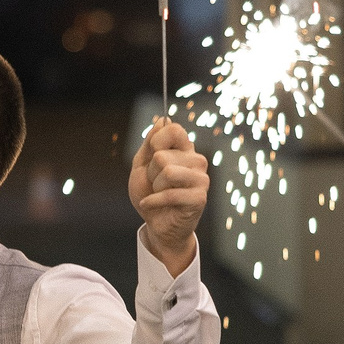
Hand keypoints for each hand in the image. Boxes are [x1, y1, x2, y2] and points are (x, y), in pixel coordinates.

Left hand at [130, 117, 207, 272]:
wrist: (155, 224)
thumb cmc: (149, 193)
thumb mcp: (141, 165)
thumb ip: (149, 143)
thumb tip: (162, 118)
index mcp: (185, 149)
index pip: (174, 130)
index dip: (155, 142)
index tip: (151, 157)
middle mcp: (197, 161)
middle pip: (162, 155)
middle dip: (150, 173)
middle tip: (155, 184)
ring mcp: (201, 179)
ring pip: (167, 171)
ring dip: (154, 186)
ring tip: (158, 193)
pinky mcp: (200, 197)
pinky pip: (169, 193)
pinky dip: (152, 201)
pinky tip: (150, 205)